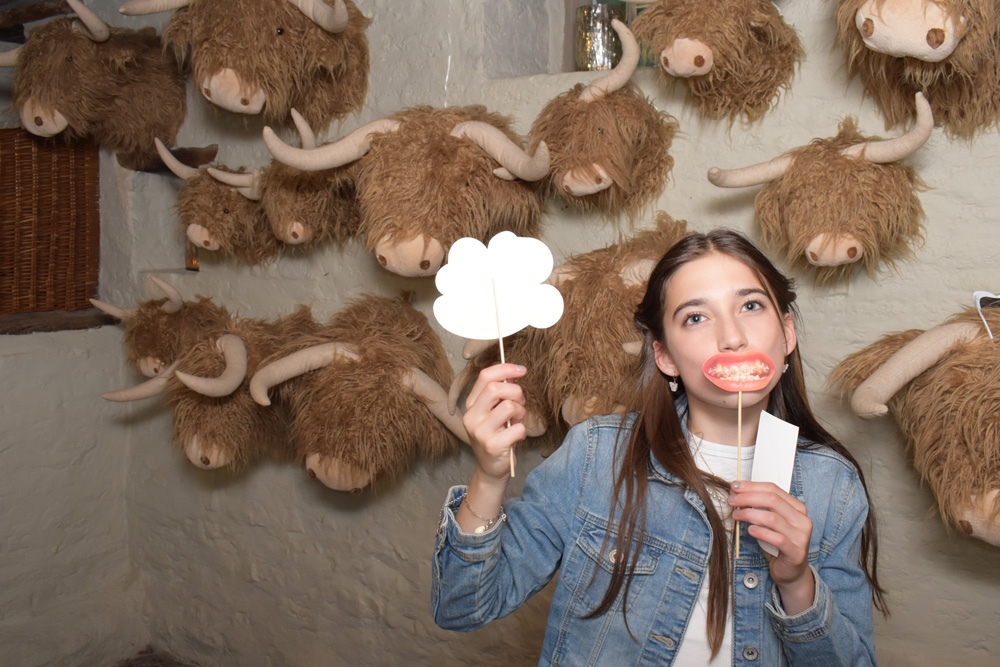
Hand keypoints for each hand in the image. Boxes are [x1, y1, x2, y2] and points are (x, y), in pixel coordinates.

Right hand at [462, 363, 527, 480]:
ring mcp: (480, 432)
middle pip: (495, 388)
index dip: (505, 368)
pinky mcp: (492, 445)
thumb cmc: (496, 435)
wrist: (491, 468)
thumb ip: (500, 393)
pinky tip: (516, 437)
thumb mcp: (494, 412)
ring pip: (509, 407)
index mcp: (471, 404)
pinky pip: (517, 429)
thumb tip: (514, 373)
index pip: (485, 376)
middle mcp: (472, 417)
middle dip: (515, 391)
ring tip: (517, 421)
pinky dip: (522, 431)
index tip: (522, 370)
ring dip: (521, 412)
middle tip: (520, 402)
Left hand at [729, 480, 815, 613]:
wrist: (791, 572)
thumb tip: (737, 492)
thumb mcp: (771, 522)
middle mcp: (802, 520)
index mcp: (797, 508)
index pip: (774, 489)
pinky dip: (760, 532)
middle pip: (772, 500)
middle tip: (731, 500)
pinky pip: (777, 539)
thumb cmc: (778, 544)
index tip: (735, 486)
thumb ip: (760, 507)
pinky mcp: (796, 552)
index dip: (752, 486)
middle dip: (748, 497)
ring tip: (736, 515)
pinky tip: (750, 530)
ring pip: (772, 518)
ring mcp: (801, 536)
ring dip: (750, 514)